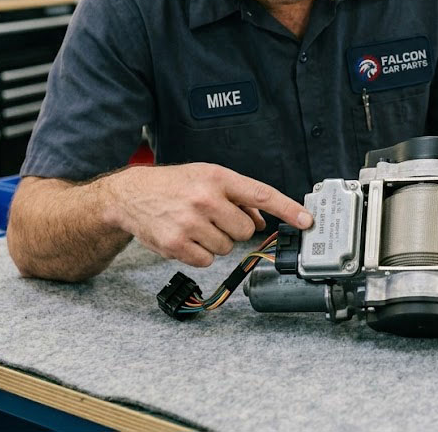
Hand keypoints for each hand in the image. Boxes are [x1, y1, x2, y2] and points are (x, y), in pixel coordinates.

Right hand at [102, 163, 312, 266]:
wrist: (131, 196)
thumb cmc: (175, 185)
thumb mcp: (208, 179)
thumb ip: (239, 198)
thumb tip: (263, 221)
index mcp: (218, 178)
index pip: (262, 194)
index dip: (288, 209)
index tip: (306, 220)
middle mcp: (206, 199)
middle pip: (245, 230)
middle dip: (234, 228)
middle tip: (214, 218)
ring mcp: (190, 223)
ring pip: (227, 247)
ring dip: (216, 241)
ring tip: (195, 225)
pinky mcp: (177, 245)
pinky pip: (208, 260)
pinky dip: (200, 253)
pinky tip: (186, 238)